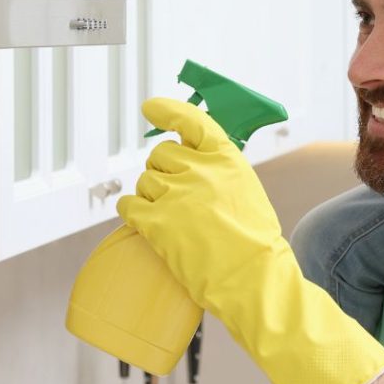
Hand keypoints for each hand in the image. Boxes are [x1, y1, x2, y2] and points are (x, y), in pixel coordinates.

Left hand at [118, 98, 383, 383]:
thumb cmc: (254, 238)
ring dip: (149, 195)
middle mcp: (200, 170)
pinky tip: (142, 221)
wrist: (253, 276)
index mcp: (225, 157)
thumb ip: (219, 170)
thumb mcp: (245, 189)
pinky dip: (131, 211)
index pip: (191, 120)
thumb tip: (191, 162)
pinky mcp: (157, 223)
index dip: (167, 111)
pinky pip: (129, 205)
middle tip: (173, 194)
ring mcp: (176, 195)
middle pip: (160, 154)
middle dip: (162, 171)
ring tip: (166, 216)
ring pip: (144, 181)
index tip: (150, 107)